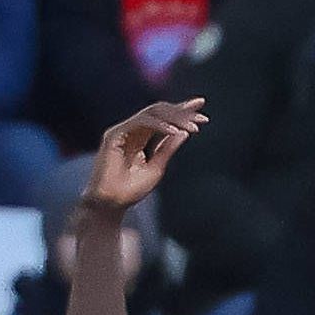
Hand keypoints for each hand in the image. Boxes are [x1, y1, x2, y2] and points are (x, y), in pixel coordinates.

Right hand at [85, 100, 203, 213]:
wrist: (111, 203)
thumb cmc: (131, 190)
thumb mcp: (157, 167)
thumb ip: (168, 149)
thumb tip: (185, 132)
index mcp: (142, 137)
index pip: (164, 119)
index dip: (182, 112)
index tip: (203, 112)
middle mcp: (132, 130)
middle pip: (159, 111)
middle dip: (182, 112)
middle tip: (202, 118)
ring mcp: (123, 131)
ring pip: (152, 113)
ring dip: (174, 118)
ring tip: (193, 127)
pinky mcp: (114, 134)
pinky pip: (141, 122)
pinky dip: (159, 125)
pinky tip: (175, 132)